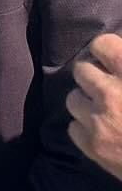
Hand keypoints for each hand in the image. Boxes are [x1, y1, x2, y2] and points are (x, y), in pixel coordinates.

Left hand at [67, 34, 121, 179]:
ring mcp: (97, 120)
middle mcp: (110, 93)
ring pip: (72, 98)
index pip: (101, 44)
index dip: (106, 50)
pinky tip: (103, 129)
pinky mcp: (91, 145)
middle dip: (94, 75)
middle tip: (109, 84)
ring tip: (105, 108)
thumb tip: (119, 58)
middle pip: (81, 70)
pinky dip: (86, 127)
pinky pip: (74, 126)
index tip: (112, 58)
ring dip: (87, 101)